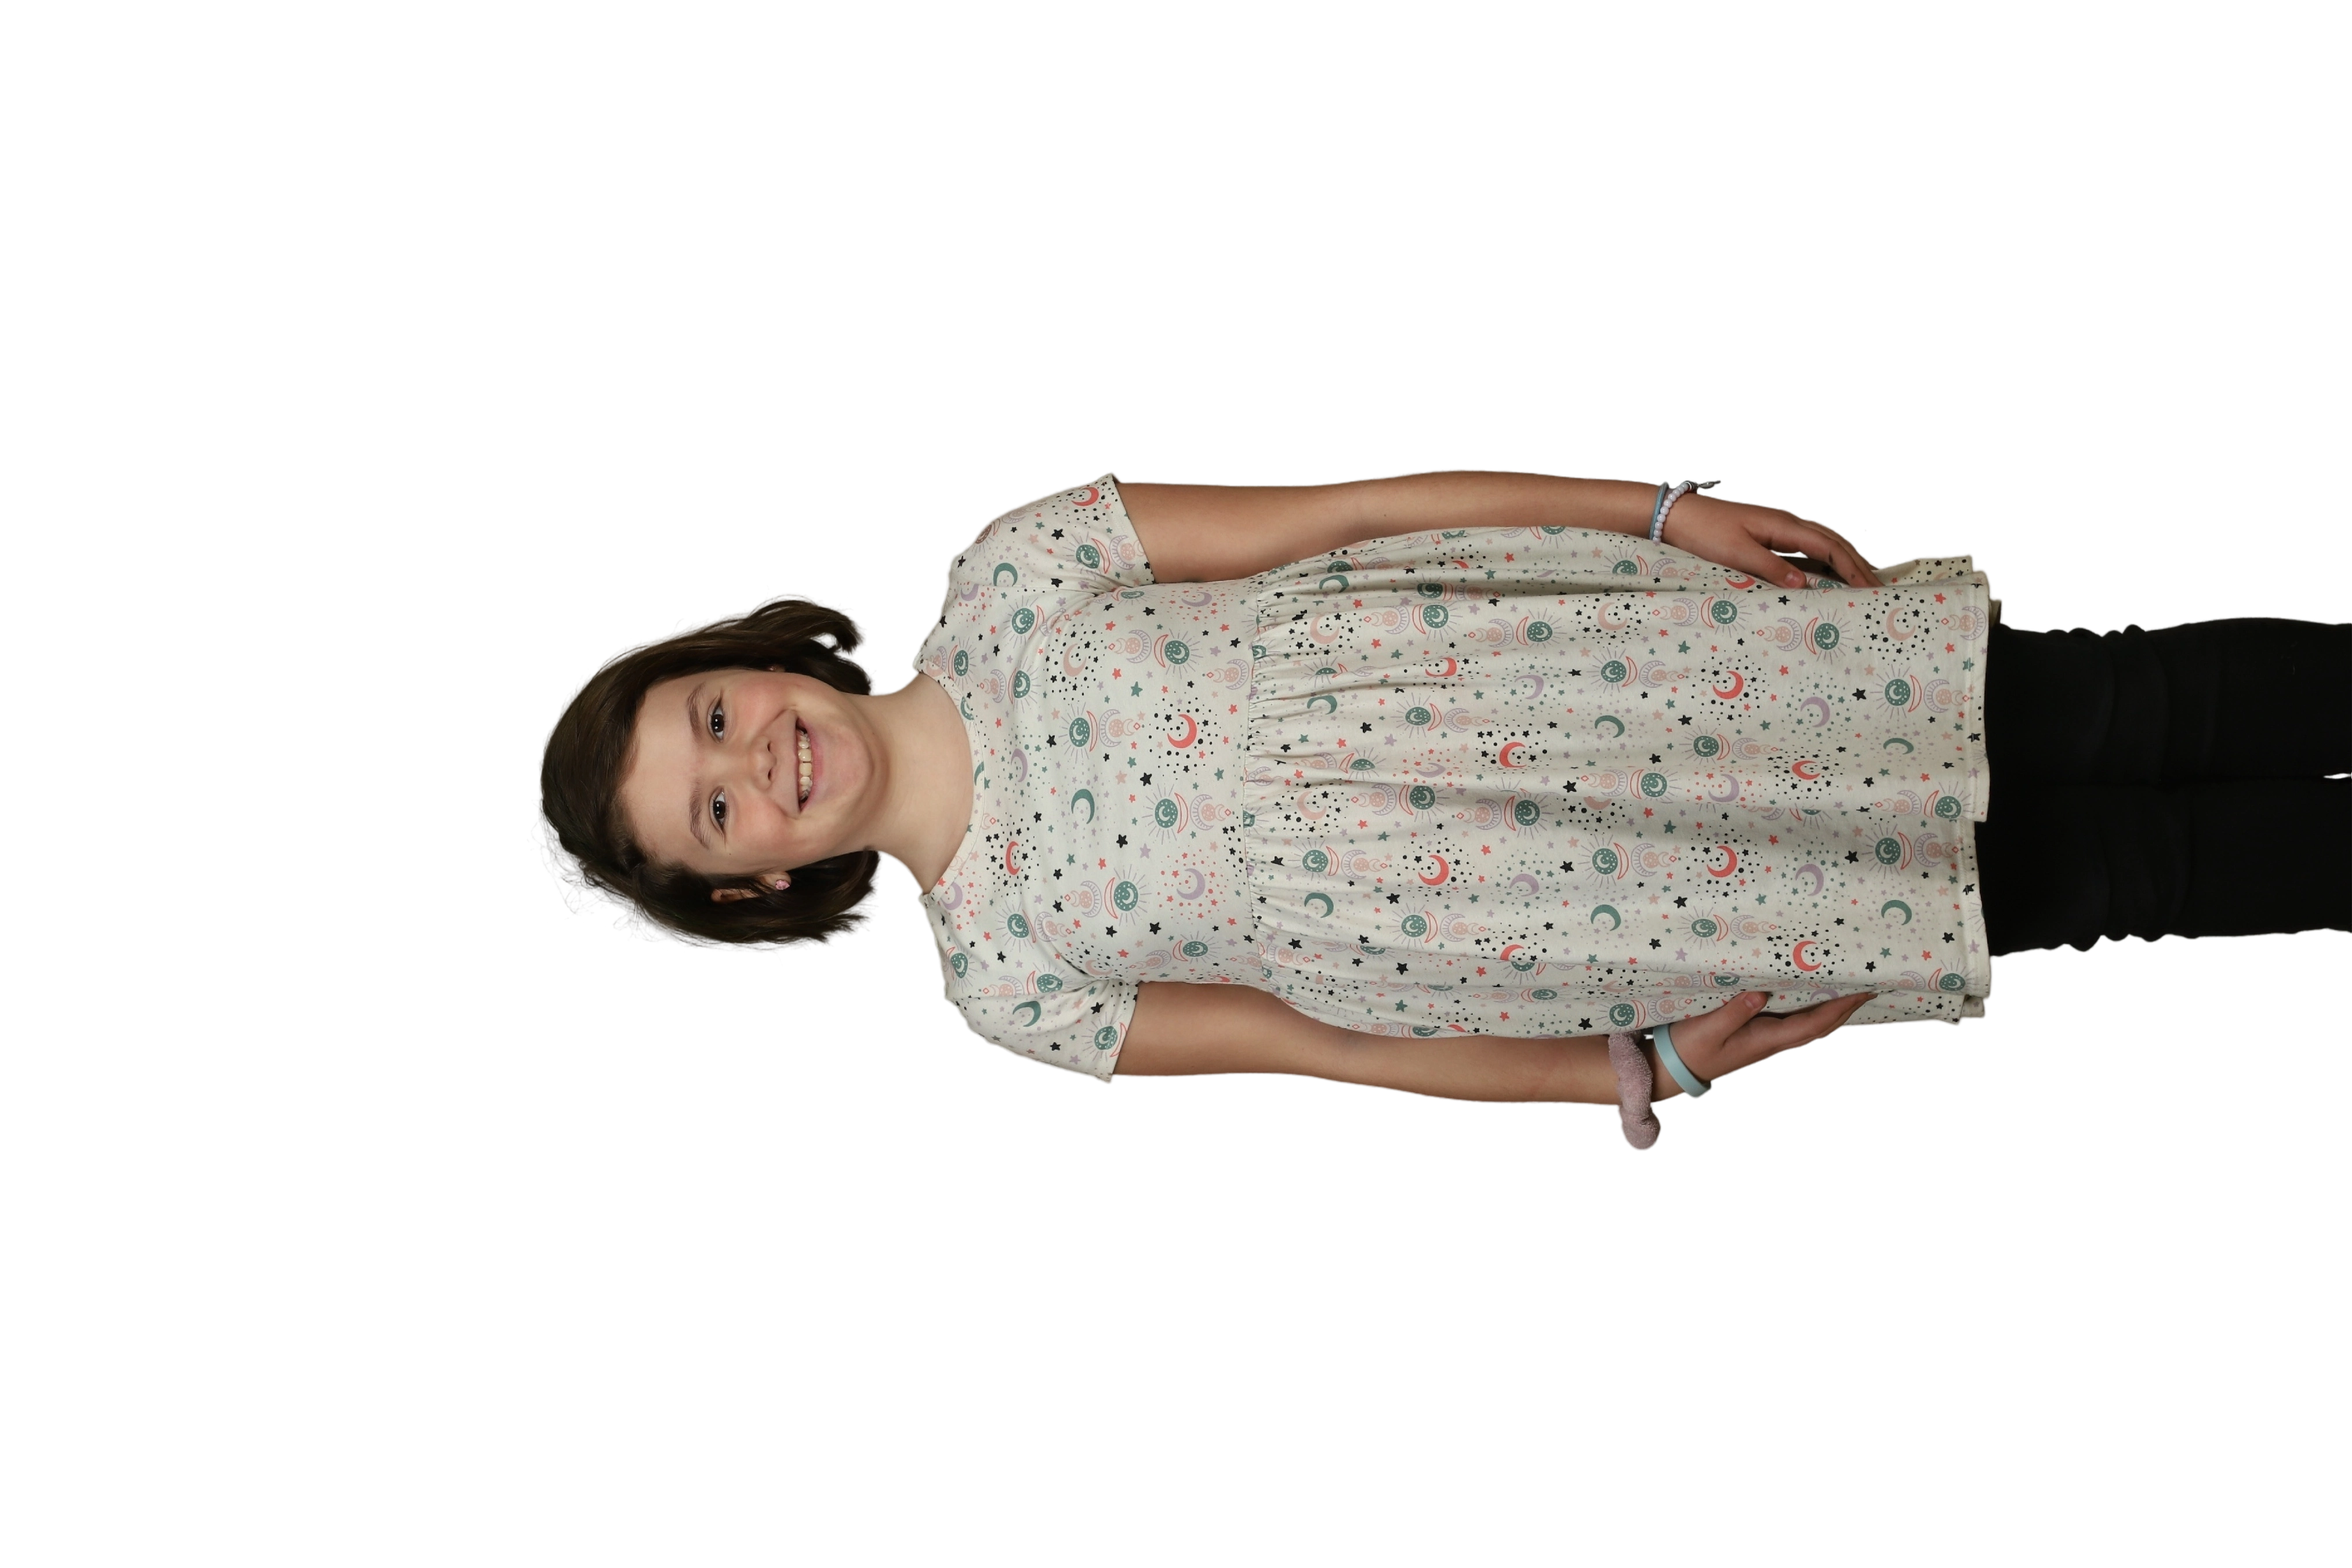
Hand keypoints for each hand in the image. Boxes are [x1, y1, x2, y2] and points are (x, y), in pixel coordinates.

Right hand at [1653, 989, 1874, 1094]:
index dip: (1841, 1006)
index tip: (1863, 989)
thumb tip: (1762, 994)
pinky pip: (1794, 1021)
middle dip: (1847, 1006)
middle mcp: (1773, 1041)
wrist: (1673, 1069)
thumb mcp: (1709, 1029)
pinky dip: (1811, 1008)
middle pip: (1821, 1025)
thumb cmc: (1689, 1048)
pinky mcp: (1756, 1034)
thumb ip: (1736, 1011)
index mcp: (1766, 1039)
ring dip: (1832, 1008)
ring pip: (1810, 1024)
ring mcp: (1766, 1039)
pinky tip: (1812, 996)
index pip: (1814, 1022)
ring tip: (1849, 987)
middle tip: (1868, 983)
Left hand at [1659, 492, 1883, 590]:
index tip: (1869, 589)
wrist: (1678, 515)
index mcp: (1783, 526)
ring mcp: (1780, 527)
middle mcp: (1787, 522)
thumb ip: (1770, 568)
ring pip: (1823, 543)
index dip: (1852, 569)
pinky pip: (1807, 546)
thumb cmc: (1704, 533)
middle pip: (1833, 543)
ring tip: (1862, 583)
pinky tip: (1829, 572)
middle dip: (1857, 566)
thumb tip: (1805, 583)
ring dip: (1845, 561)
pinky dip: (1826, 559)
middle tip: (1876, 591)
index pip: (1829, 548)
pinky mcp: (1770, 534)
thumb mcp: (1736, 553)